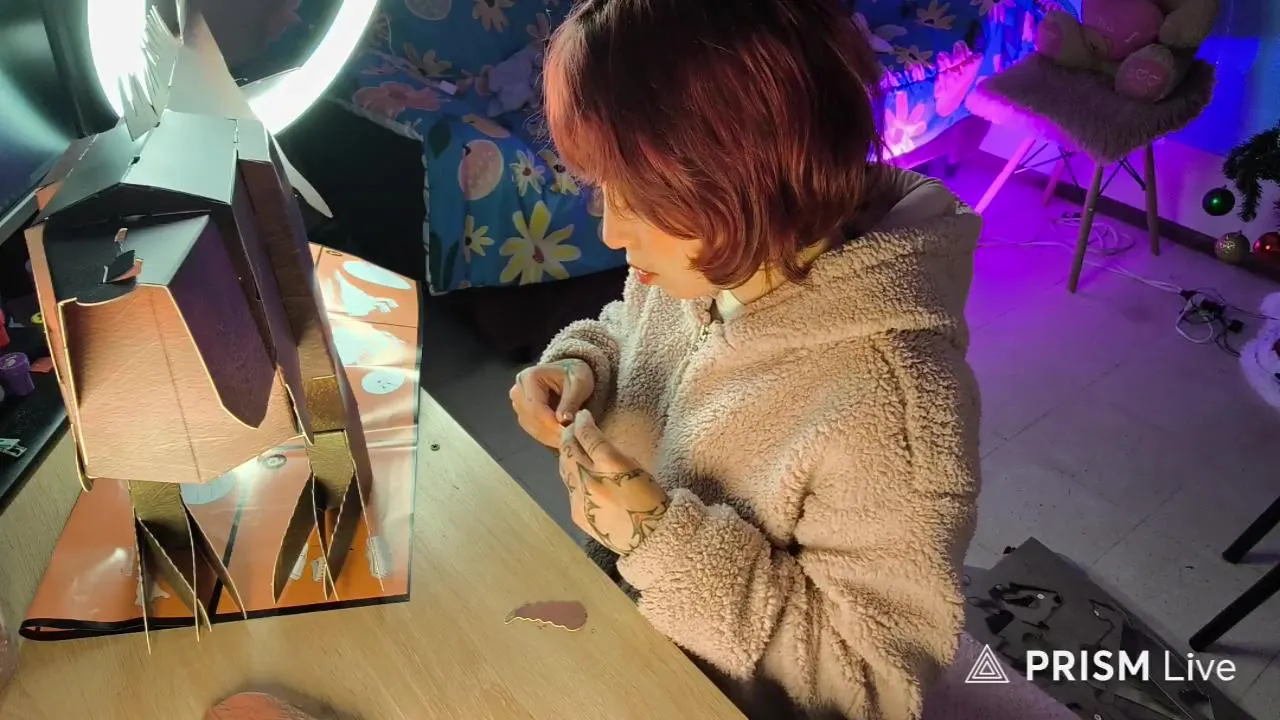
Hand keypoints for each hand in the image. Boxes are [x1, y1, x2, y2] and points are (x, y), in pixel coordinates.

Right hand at [510, 359, 594, 447]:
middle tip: (571, 439)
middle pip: (531, 418)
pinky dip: (547, 437)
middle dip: (552, 432)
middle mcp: (518, 390)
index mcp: (529, 377)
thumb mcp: (579, 383)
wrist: (569, 372)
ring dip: (550, 437)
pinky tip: (561, 438)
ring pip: (531, 427)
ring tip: (569, 439)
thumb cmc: (574, 374)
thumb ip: (570, 402)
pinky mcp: (523, 414)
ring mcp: (518, 403)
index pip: (536, 406)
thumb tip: (563, 421)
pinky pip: (533, 430)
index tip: (567, 433)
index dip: (551, 423)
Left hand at [559, 410, 668, 554]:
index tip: (582, 416)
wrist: (650, 539)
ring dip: (567, 455)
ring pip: (564, 468)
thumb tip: (594, 445)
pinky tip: (580, 476)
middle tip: (572, 429)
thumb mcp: (638, 468)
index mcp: (610, 465)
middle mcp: (590, 479)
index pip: (587, 436)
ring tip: (572, 448)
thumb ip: (612, 455)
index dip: (582, 422)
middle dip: (568, 436)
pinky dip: (573, 478)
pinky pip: (569, 489)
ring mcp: (579, 498)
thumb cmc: (651, 501)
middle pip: (568, 449)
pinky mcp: (576, 513)